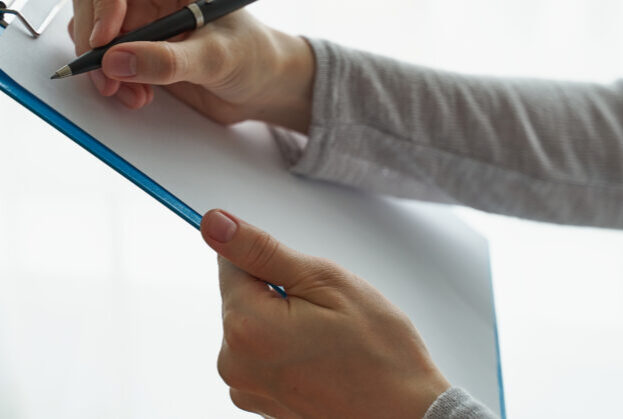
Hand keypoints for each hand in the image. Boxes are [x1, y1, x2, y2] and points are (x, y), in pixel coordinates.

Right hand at [68, 0, 313, 131]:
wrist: (260, 84)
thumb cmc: (253, 55)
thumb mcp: (217, 58)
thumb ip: (168, 60)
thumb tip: (114, 61)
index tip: (106, 41)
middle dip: (94, 41)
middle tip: (109, 79)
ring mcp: (134, 6)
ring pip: (87, 25)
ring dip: (102, 65)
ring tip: (133, 92)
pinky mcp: (129, 36)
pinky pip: (98, 51)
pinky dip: (109, 77)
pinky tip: (137, 93)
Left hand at [200, 209, 450, 418]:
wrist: (407, 416)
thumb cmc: (380, 354)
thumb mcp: (323, 281)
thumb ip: (261, 250)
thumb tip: (214, 223)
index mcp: (246, 326)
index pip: (230, 261)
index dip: (270, 260)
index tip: (299, 276)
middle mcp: (234, 362)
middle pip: (241, 294)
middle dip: (279, 291)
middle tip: (324, 311)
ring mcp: (245, 387)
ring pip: (254, 322)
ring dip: (284, 320)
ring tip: (327, 339)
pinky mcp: (259, 400)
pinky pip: (262, 353)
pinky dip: (287, 348)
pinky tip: (322, 359)